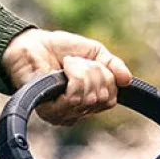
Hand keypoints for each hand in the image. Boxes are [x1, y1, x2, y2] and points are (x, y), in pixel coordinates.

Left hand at [0, 28, 132, 124]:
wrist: (31, 44)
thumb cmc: (59, 49)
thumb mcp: (94, 53)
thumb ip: (113, 66)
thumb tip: (128, 80)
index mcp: (88, 101)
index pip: (111, 99)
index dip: (107, 77)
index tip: (92, 62)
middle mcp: (77, 112)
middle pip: (103, 98)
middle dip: (95, 72)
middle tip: (78, 61)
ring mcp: (63, 114)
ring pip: (90, 98)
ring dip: (83, 72)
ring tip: (69, 63)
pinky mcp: (49, 112)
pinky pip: (74, 98)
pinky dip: (73, 75)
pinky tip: (63, 69)